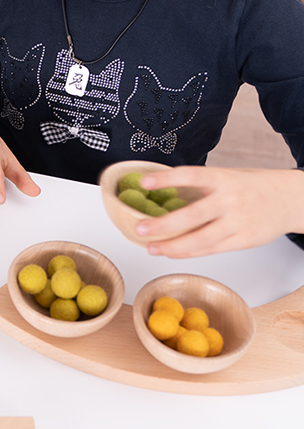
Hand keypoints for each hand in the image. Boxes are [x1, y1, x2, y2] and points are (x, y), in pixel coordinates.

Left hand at [138, 165, 303, 256]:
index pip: (191, 175)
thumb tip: (163, 195)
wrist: (289, 199)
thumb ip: (201, 186)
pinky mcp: (243, 240)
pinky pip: (211, 249)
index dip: (167, 179)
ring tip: (151, 247)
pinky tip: (172, 253)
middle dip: (163, 225)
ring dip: (173, 246)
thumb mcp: (227, 177)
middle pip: (192, 215)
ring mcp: (237, 222)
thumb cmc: (251, 187)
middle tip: (140, 229)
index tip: (144, 181)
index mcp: (222, 178)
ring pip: (200, 239)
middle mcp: (229, 200)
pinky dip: (189, 253)